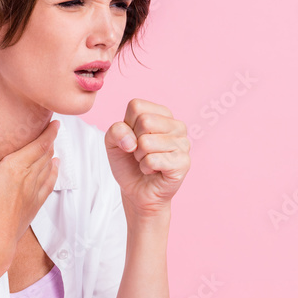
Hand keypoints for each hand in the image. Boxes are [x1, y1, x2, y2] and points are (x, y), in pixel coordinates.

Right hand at [0, 117, 59, 264]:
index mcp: (17, 167)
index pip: (39, 145)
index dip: (50, 132)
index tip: (56, 122)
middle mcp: (29, 177)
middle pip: (45, 154)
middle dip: (50, 140)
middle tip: (53, 130)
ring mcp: (34, 192)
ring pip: (48, 168)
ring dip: (52, 155)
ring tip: (53, 146)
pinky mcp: (34, 205)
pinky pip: (48, 184)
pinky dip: (53, 173)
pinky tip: (54, 169)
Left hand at [104, 99, 190, 216]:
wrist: (137, 191)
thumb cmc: (129, 164)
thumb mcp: (113, 143)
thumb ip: (115, 131)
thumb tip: (131, 140)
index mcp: (162, 114)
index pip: (136, 106)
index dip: (127, 125)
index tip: (133, 139)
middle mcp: (177, 125)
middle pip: (144, 121)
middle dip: (134, 142)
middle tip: (140, 153)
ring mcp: (183, 143)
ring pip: (147, 142)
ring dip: (140, 157)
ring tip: (147, 162)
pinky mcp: (183, 162)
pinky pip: (152, 160)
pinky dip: (146, 167)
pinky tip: (154, 170)